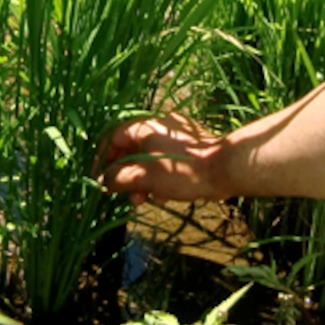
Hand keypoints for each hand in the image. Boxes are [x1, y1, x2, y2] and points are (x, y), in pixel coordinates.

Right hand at [98, 113, 229, 204]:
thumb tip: (102, 182)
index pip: (111, 139)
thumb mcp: (144, 178)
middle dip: (126, 176)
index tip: (99, 181)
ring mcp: (175, 135)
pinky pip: (165, 161)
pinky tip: (164, 196)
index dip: (102, 161)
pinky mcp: (189, 147)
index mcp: (143, 126)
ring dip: (142, 181)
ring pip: (148, 158)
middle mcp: (158, 125)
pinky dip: (160, 178)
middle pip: (130, 150)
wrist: (225, 169)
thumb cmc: (181, 171)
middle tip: (126, 196)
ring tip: (145, 200)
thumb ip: (118, 178)